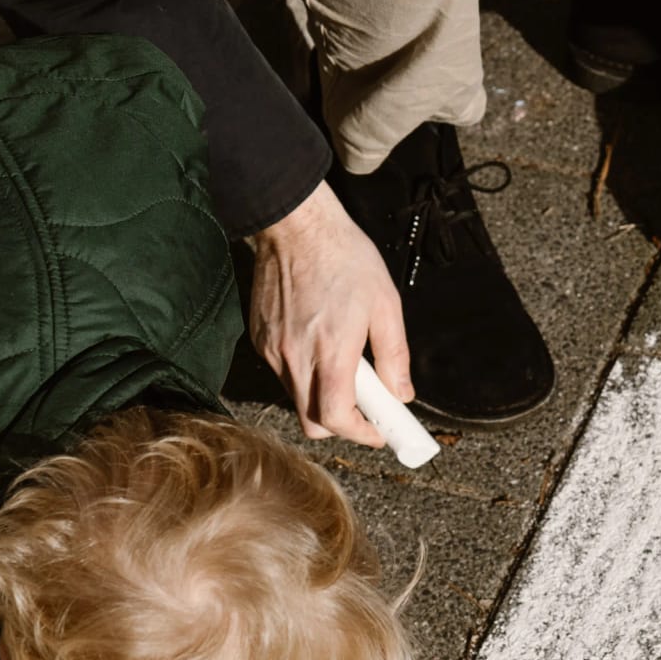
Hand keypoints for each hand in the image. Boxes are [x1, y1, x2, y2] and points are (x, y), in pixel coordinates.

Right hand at [247, 183, 413, 449]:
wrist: (295, 225)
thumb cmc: (344, 258)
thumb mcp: (386, 304)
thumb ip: (395, 355)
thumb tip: (401, 393)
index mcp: (330, 352)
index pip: (336, 418)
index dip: (361, 433)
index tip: (378, 430)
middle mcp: (294, 358)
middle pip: (311, 421)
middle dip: (340, 423)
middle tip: (365, 406)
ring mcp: (272, 350)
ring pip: (295, 397)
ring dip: (321, 394)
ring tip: (343, 360)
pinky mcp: (259, 338)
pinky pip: (281, 372)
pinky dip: (303, 371)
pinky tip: (318, 341)